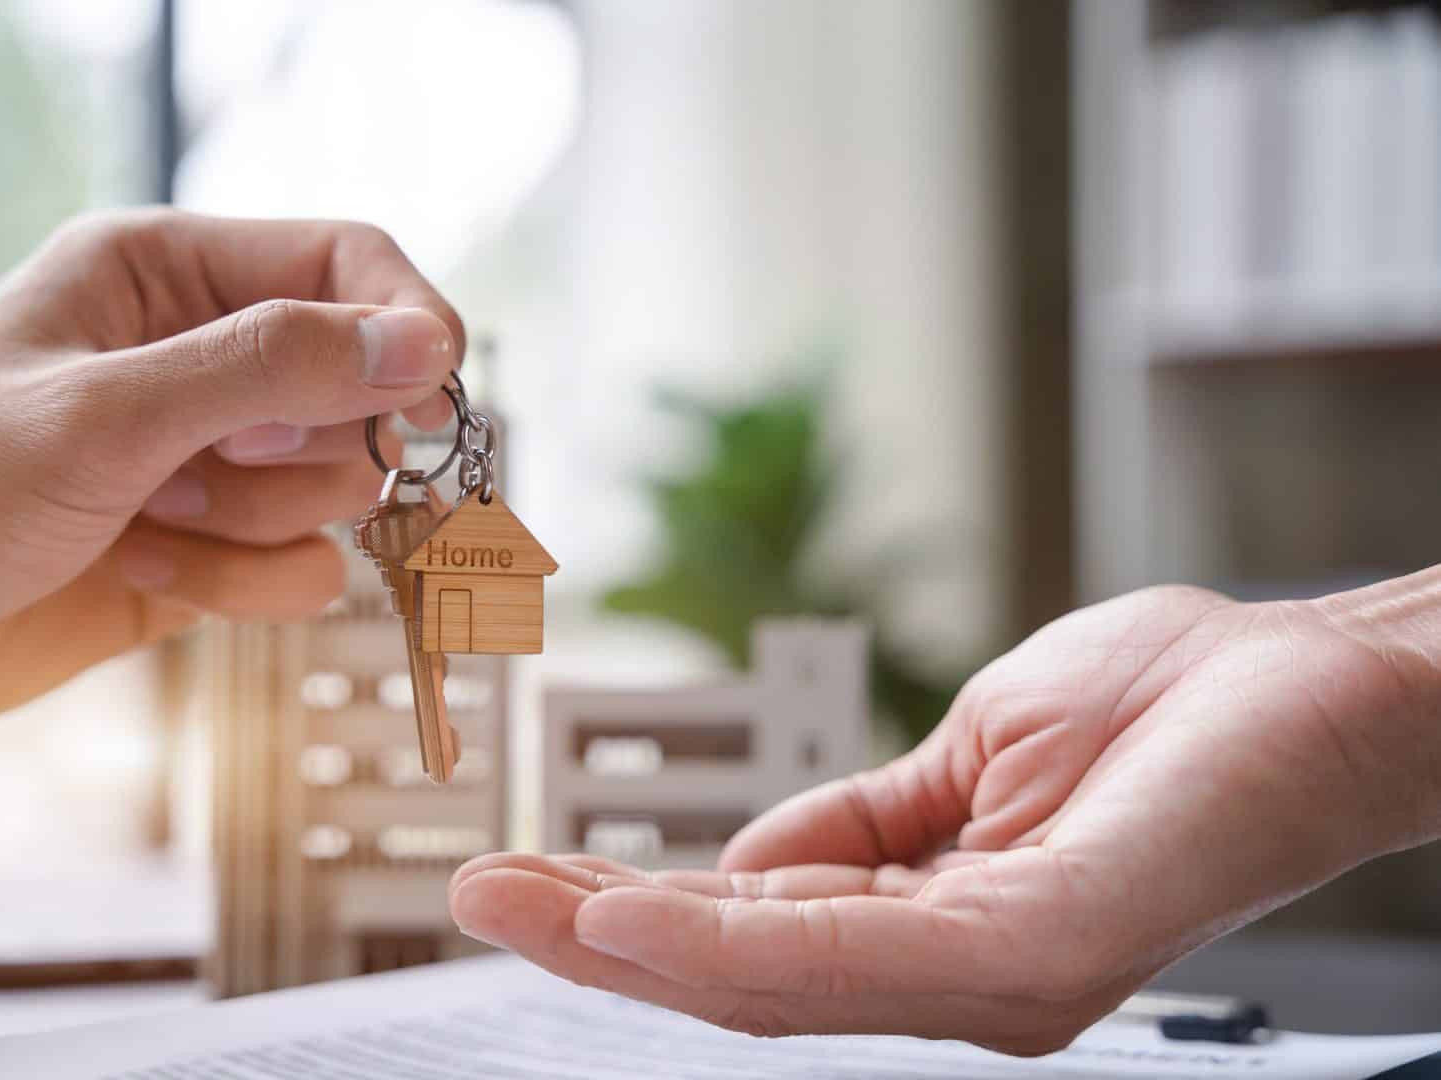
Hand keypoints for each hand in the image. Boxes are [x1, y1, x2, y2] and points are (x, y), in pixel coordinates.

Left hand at [0, 209, 461, 732]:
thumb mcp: (104, 411)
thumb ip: (270, 367)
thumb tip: (424, 345)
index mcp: (169, 274)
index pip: (346, 264)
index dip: (405, 322)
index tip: (436, 393)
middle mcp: (204, 357)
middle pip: (362, 388)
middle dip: (301, 447)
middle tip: (209, 464)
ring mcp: (214, 456)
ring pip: (342, 488)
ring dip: (257, 521)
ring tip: (148, 518)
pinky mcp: (219, 544)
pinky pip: (308, 567)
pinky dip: (243, 583)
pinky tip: (148, 569)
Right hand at [450, 580, 1440, 1054]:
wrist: (1320, 683)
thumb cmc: (1172, 717)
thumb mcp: (967, 757)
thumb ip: (855, 822)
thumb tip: (739, 856)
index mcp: (943, 933)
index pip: (761, 942)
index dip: (637, 919)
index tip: (530, 881)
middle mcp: (965, 980)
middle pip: (748, 979)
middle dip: (601, 942)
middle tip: (479, 900)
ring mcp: (1003, 975)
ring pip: (781, 979)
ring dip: (633, 945)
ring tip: (518, 906)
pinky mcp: (1046, 943)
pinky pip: (862, 953)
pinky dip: (738, 941)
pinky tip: (639, 918)